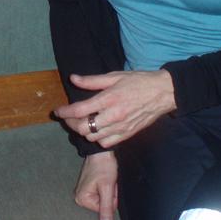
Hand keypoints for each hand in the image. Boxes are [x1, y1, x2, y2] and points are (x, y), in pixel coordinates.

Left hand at [54, 70, 175, 147]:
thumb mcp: (114, 76)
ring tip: (84, 121)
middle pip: (84, 128)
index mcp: (108, 99)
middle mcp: (113, 116)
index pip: (79, 110)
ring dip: (84, 131)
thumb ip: (92, 81)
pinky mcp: (128, 134)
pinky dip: (98, 138)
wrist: (163, 93)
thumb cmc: (138, 82)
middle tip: (70, 117)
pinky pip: (106, 143)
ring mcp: (121, 127)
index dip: (64, 112)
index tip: (57, 111)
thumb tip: (73, 79)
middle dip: (72, 124)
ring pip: (93, 137)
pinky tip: (98, 129)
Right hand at [75, 151, 117, 219]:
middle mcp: (80, 197)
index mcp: (82, 199)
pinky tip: (104, 179)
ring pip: (103, 199)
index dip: (111, 199)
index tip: (108, 187)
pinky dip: (106, 188)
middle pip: (102, 205)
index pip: (104, 210)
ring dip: (108, 191)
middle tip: (107, 182)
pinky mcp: (88, 188)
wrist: (101, 152)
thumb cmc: (104, 167)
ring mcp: (83, 192)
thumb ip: (107, 208)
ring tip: (106, 180)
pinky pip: (101, 194)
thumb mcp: (107, 188)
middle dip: (109, 195)